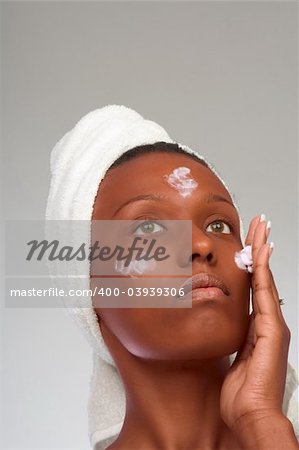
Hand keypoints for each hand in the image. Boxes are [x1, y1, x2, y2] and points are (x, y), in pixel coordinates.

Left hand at [220, 215, 290, 433]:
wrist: (251, 416)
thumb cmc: (241, 393)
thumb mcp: (234, 358)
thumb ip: (235, 340)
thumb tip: (228, 329)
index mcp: (259, 327)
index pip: (256, 287)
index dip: (253, 263)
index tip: (250, 243)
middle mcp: (270, 322)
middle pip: (264, 277)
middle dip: (261, 249)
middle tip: (260, 224)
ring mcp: (273, 325)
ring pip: (266, 279)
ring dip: (263, 252)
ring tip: (262, 229)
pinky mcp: (272, 330)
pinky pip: (264, 293)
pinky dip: (262, 271)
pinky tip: (259, 253)